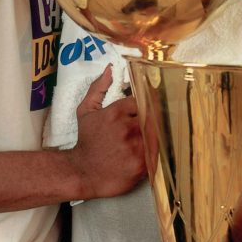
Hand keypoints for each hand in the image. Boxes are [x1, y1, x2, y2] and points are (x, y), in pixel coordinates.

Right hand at [68, 67, 146, 198]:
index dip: (147, 101)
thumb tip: (110, 69)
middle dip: (155, 115)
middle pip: (154, 115)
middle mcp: (127, 129)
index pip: (143, 100)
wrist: (83, 172)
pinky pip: (158, 151)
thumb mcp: (86, 111)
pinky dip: (157, 147)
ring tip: (154, 132)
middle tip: (156, 116)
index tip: (149, 103)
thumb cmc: (86, 140)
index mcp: (116, 113)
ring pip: (158, 132)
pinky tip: (152, 147)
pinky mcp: (142, 165)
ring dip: (157, 131)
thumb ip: (98, 88)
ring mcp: (136, 148)